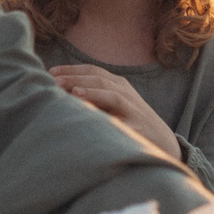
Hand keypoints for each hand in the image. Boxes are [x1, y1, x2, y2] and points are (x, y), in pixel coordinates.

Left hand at [50, 65, 180, 159]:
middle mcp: (125, 92)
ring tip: (66, 89)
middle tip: (52, 79)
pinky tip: (87, 108)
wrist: (163, 144)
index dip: (71, 69)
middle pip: (97, 78)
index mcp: (118, 85)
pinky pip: (119, 116)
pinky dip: (102, 108)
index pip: (92, 70)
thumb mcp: (113, 107)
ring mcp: (132, 107)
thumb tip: (58, 94)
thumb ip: (93, 98)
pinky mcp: (137, 126)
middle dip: (73, 76)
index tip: (50, 72)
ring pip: (109, 91)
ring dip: (86, 88)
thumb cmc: (130, 125)